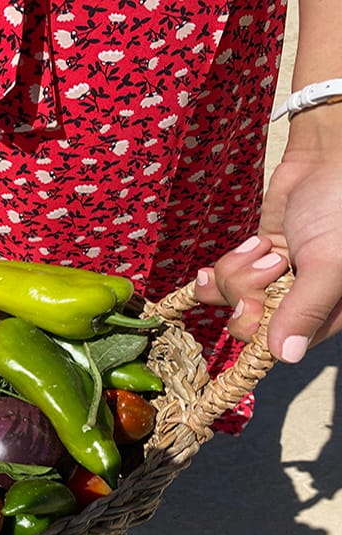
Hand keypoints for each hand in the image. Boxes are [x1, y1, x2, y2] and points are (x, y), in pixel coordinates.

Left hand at [195, 144, 341, 363]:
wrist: (326, 159)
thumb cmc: (340, 209)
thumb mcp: (332, 262)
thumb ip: (307, 309)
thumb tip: (285, 356)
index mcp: (331, 314)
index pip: (282, 345)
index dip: (260, 329)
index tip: (255, 304)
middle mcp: (302, 304)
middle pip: (250, 325)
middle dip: (248, 292)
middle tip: (273, 262)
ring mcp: (275, 285)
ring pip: (232, 301)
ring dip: (238, 272)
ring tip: (264, 246)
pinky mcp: (254, 265)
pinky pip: (223, 282)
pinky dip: (226, 266)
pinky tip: (247, 246)